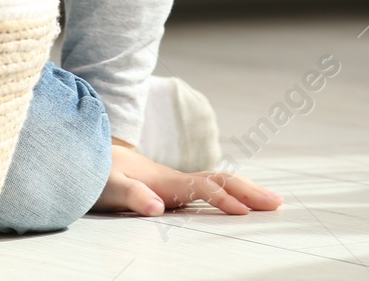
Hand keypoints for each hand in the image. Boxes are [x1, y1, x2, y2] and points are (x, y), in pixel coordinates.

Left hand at [91, 140, 283, 218]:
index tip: (245, 214)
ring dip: (247, 190)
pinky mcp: (173, 188)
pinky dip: (232, 192)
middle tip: (279, 203)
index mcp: (167, 181)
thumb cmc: (97, 172)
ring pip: (220, 182)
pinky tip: (240, 201)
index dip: (225, 200)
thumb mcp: (109, 186)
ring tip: (271, 201)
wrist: (89, 154)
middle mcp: (177, 180)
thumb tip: (156, 208)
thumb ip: (131, 195)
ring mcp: (177, 183)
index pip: (205, 189)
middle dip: (251, 191)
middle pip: (223, 181)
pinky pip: (211, 188)